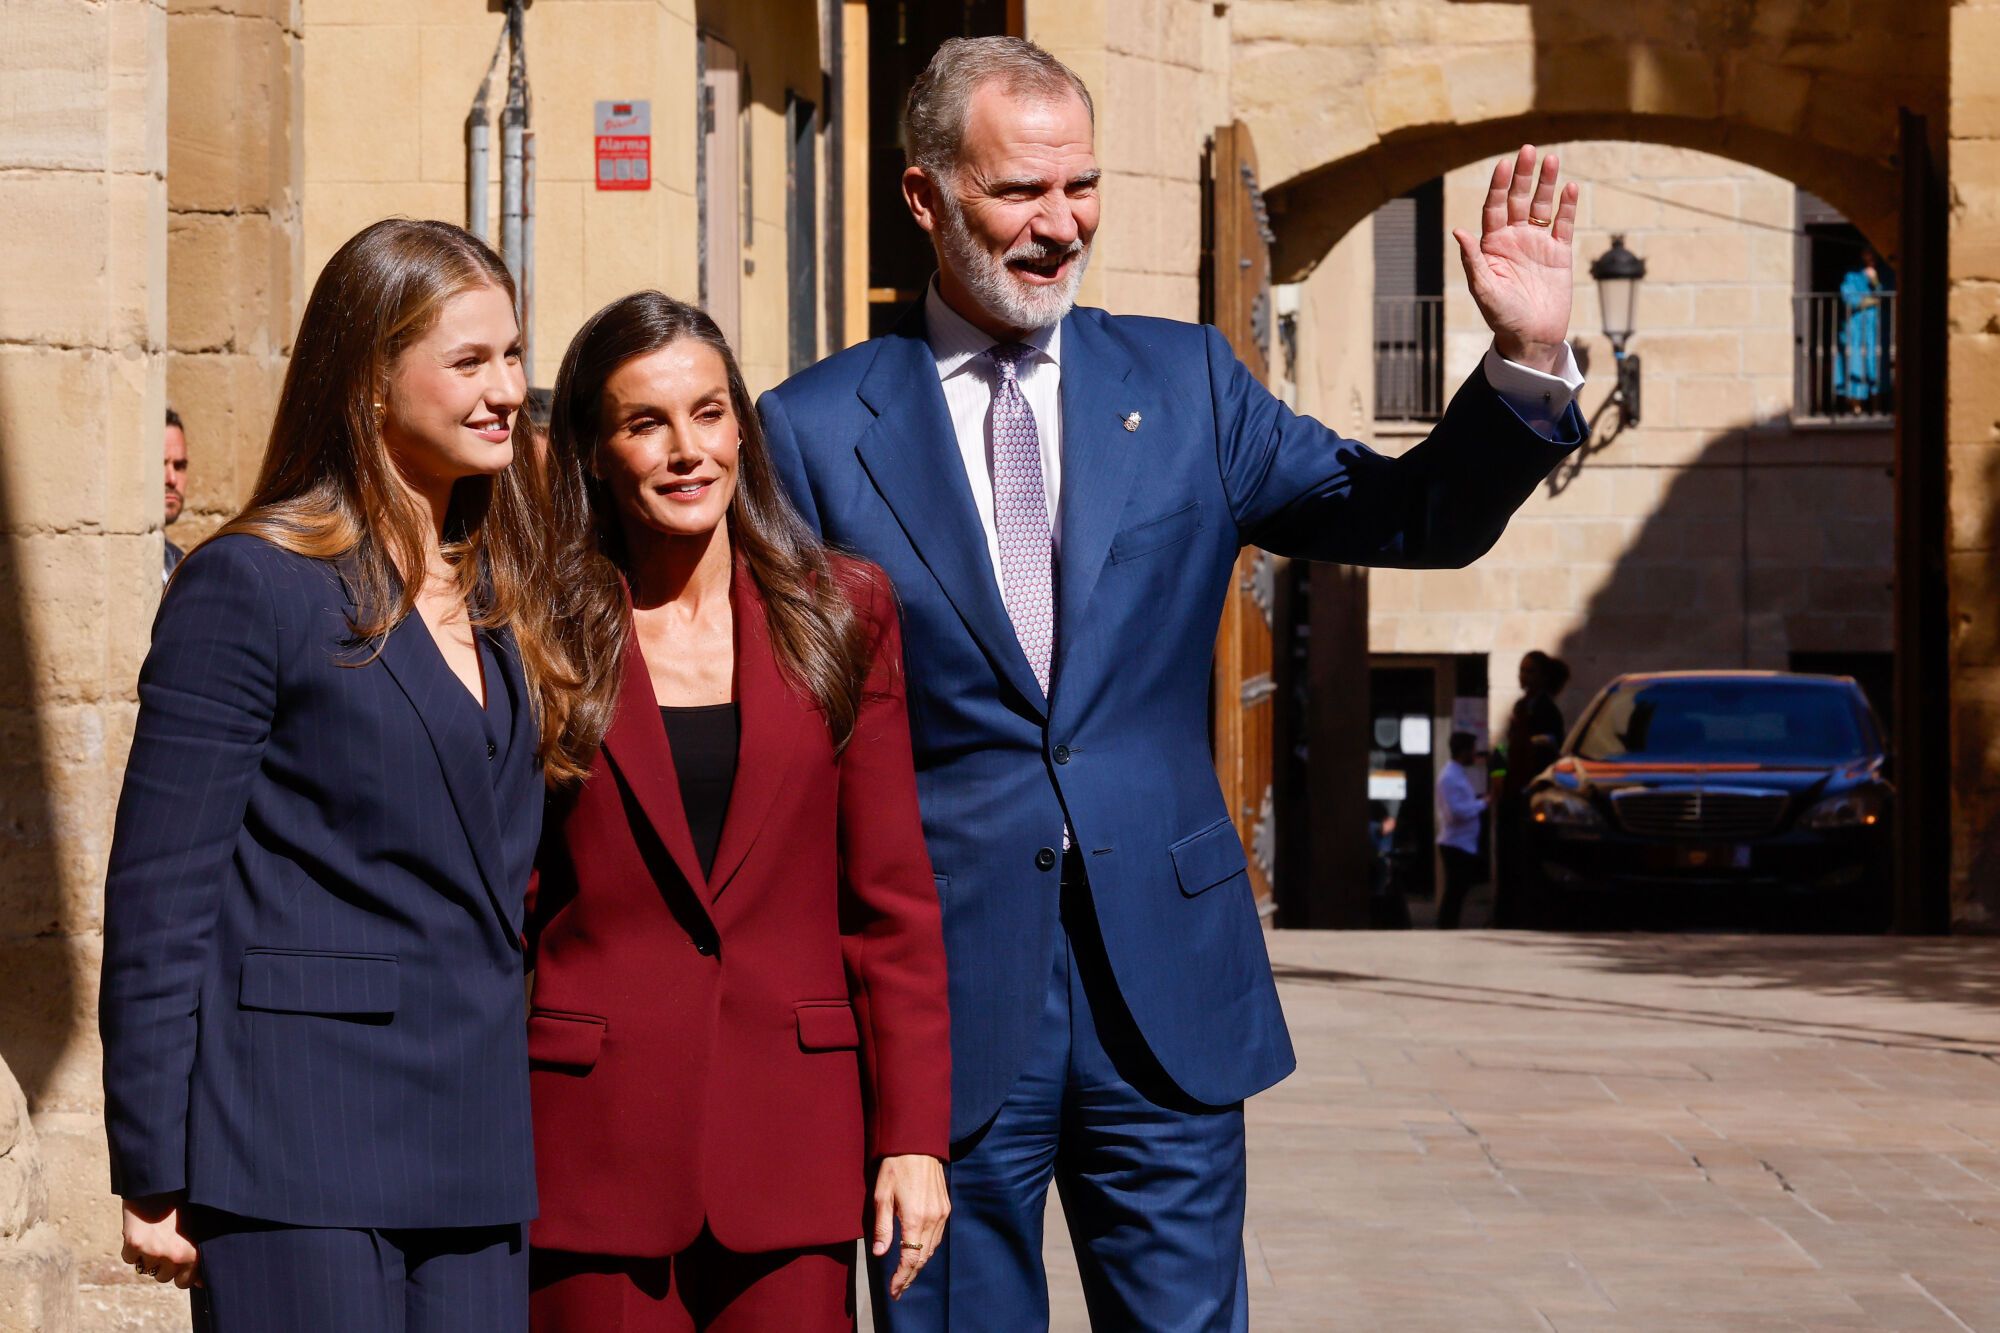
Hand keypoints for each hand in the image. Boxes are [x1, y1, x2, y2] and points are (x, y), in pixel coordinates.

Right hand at [121, 1194, 199, 1288]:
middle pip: (162, 1277)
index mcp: (193, 1253)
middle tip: (165, 1243)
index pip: (184, 1283)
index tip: (178, 1261)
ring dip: (147, 1256)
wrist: (163, 1183)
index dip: (180, 1273)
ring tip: (155, 1234)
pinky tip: (141, 1231)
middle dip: (163, 1264)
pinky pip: (129, 1258)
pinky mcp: (134, 1244)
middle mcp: (174, 1256)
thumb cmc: (183, 1206)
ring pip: (145, 1269)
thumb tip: (201, 1284)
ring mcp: (153, 1251)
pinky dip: (131, 1248)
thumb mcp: (197, 1230)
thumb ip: (198, 1257)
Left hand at [870, 1154, 948, 1300]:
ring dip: (920, 1264)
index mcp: (915, 1218)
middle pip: (923, 1258)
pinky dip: (928, 1249)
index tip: (893, 1291)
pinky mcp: (946, 1207)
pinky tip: (919, 1252)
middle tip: (898, 1290)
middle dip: (910, 1276)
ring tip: (906, 1276)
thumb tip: (879, 1253)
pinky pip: (938, 1236)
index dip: (901, 1278)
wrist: (918, 1144)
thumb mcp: (881, 1195)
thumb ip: (882, 1226)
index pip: (909, 1258)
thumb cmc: (895, 1166)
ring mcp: (942, 1214)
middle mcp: (933, 1219)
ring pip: (932, 1249)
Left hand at [1452, 145, 1579, 374]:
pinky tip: (1569, 188)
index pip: (1495, 207)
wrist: (1531, 338)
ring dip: (1546, 183)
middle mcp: (1514, 239)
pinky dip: (1567, 206)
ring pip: (1542, 206)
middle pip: (1518, 199)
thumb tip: (1458, 231)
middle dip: (1523, 175)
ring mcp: (1537, 244)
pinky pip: (1563, 224)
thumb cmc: (1502, 316)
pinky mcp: (1559, 253)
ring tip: (1552, 159)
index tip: (1504, 163)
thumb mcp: (1484, 289)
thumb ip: (1473, 260)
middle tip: (1528, 150)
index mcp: (1492, 245)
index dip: (1499, 185)